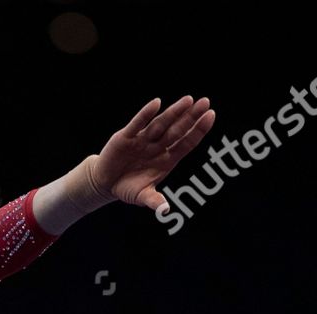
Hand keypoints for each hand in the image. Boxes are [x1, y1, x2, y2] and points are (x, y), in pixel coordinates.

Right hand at [89, 96, 214, 212]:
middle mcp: (157, 147)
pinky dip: (146, 114)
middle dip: (191, 117)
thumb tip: (165, 211)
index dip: (199, 130)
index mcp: (167, 159)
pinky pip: (138, 123)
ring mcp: (143, 140)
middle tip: (205, 102)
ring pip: (161, 124)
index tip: (211, 115)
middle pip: (177, 130)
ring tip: (188, 100)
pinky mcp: (126, 136)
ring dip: (174, 112)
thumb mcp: (142, 196)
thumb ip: (153, 201)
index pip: (187, 143)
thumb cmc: (128, 188)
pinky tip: (157, 103)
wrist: (105, 182)